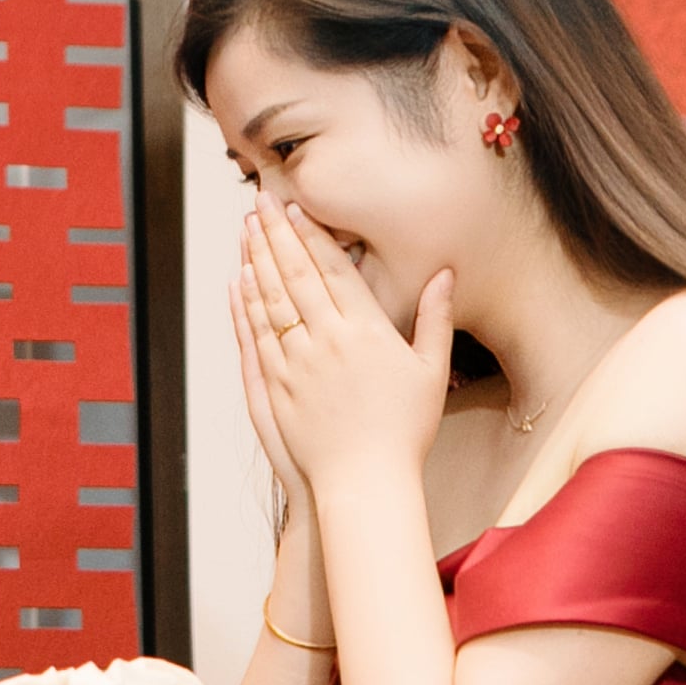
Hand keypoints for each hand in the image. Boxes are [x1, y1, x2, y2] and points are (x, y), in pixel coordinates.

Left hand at [240, 203, 451, 496]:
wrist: (365, 482)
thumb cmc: (404, 431)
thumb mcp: (431, 370)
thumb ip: (435, 317)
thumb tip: (446, 272)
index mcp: (367, 331)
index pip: (333, 270)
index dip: (312, 234)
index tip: (296, 207)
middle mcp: (328, 341)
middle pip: (296, 275)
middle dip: (276, 234)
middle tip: (261, 202)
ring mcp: (296, 364)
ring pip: (271, 301)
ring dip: (257, 260)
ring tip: (246, 230)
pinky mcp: (275, 389)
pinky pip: (257, 337)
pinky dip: (246, 305)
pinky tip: (239, 281)